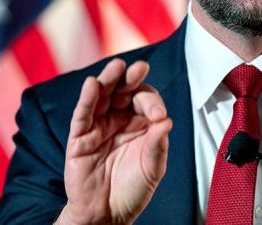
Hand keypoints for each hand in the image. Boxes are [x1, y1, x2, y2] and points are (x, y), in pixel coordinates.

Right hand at [55, 59, 172, 224]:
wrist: (108, 215)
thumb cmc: (133, 188)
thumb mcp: (153, 168)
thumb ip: (158, 145)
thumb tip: (167, 122)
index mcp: (141, 122)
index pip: (146, 101)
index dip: (153, 103)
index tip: (159, 117)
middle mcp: (120, 119)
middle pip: (124, 90)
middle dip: (132, 78)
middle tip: (139, 68)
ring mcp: (99, 125)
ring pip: (102, 96)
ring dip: (109, 79)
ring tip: (116, 66)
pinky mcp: (80, 137)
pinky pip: (83, 114)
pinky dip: (87, 98)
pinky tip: (92, 84)